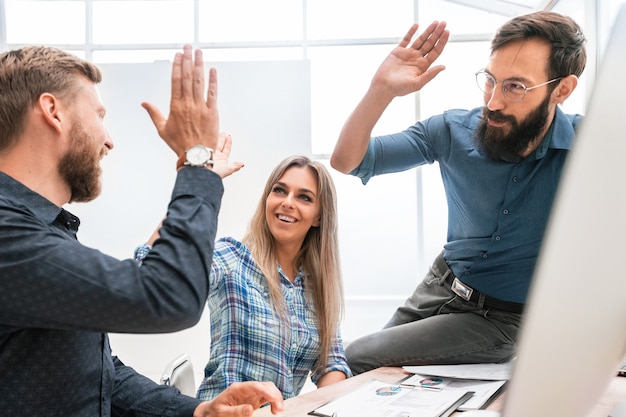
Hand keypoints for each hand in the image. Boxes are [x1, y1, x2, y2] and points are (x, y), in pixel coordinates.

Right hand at [142, 44, 218, 158]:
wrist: (196, 155)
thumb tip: (144, 103)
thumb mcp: (162, 129)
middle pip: (187, 77)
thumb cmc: (179, 144)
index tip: (178, 55)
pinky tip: (212, 70)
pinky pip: (213, 93)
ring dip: (199, 65)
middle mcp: (187, 104)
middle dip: (187, 60)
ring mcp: (200, 107)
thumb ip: (154, 113)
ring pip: (199, 82)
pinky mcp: (212, 112)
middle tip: (188, 46)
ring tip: (199, 52)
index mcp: (175, 106)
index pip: (176, 81)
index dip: (177, 66)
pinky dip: (213, 81)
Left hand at [193, 381, 283, 416]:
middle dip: (275, 394)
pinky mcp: (253, 400)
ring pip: (268, 390)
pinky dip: (273, 401)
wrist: (209, 413)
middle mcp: (246, 389)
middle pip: (265, 386)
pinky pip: (266, 397)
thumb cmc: (213, 412)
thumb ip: (235, 411)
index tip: (275, 400)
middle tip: (279, 409)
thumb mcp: (221, 413)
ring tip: (278, 410)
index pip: (256, 386)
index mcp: (237, 389)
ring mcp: (250, 394)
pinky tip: (275, 408)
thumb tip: (250, 409)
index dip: (267, 391)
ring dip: (276, 397)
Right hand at [211, 131, 244, 178]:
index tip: (229, 136)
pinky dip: (208, 141)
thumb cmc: (218, 174)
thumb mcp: (229, 170)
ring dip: (216, 139)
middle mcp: (216, 157)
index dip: (228, 142)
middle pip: (220, 145)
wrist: (207, 175)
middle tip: (223, 132)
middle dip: (222, 138)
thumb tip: (242, 164)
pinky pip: (207, 145)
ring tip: (218, 132)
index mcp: (223, 159)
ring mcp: (210, 155)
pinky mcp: (204, 154)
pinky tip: (209, 137)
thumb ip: (235, 166)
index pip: (227, 149)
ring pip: (214, 144)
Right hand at [371, 21, 449, 98]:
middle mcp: (417, 59)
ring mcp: (408, 54)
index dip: (442, 42)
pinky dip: (411, 32)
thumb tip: (443, 67)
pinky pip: (406, 39)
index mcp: (423, 66)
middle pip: (430, 43)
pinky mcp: (398, 51)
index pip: (436, 51)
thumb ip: (430, 74)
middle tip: (443, 23)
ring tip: (435, 23)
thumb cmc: (399, 88)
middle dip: (437, 33)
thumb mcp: (417, 83)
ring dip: (428, 31)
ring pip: (420, 40)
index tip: (447, 32)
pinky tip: (416, 26)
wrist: (383, 86)